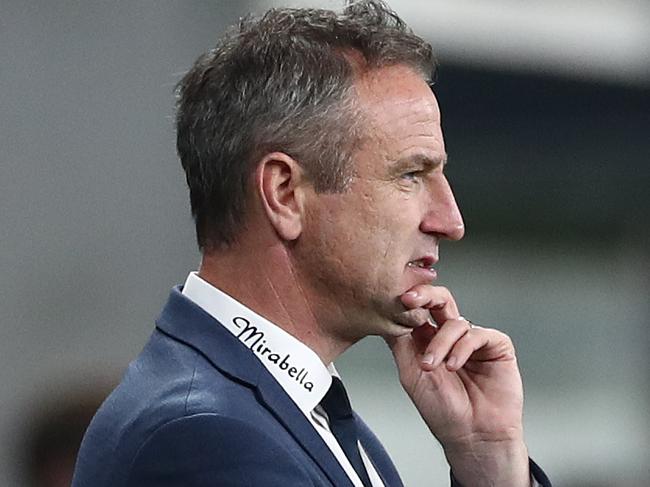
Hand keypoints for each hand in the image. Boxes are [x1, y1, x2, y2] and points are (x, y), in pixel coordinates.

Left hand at [385, 284, 529, 486]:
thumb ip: (400, 343)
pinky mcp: (496, 346)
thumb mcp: (410, 374)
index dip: (408, 301)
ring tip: (432, 367)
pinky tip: (453, 366)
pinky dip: (461, 349)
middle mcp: (451, 336)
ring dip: (440, 343)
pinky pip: (477, 335)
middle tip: (410, 300)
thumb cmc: (442, 410)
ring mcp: (474, 340)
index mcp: (429, 340)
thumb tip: (385, 315)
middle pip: (440, 301)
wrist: (472, 436)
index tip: (396, 299)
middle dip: (425, 296)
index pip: (419, 310)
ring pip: (455, 322)